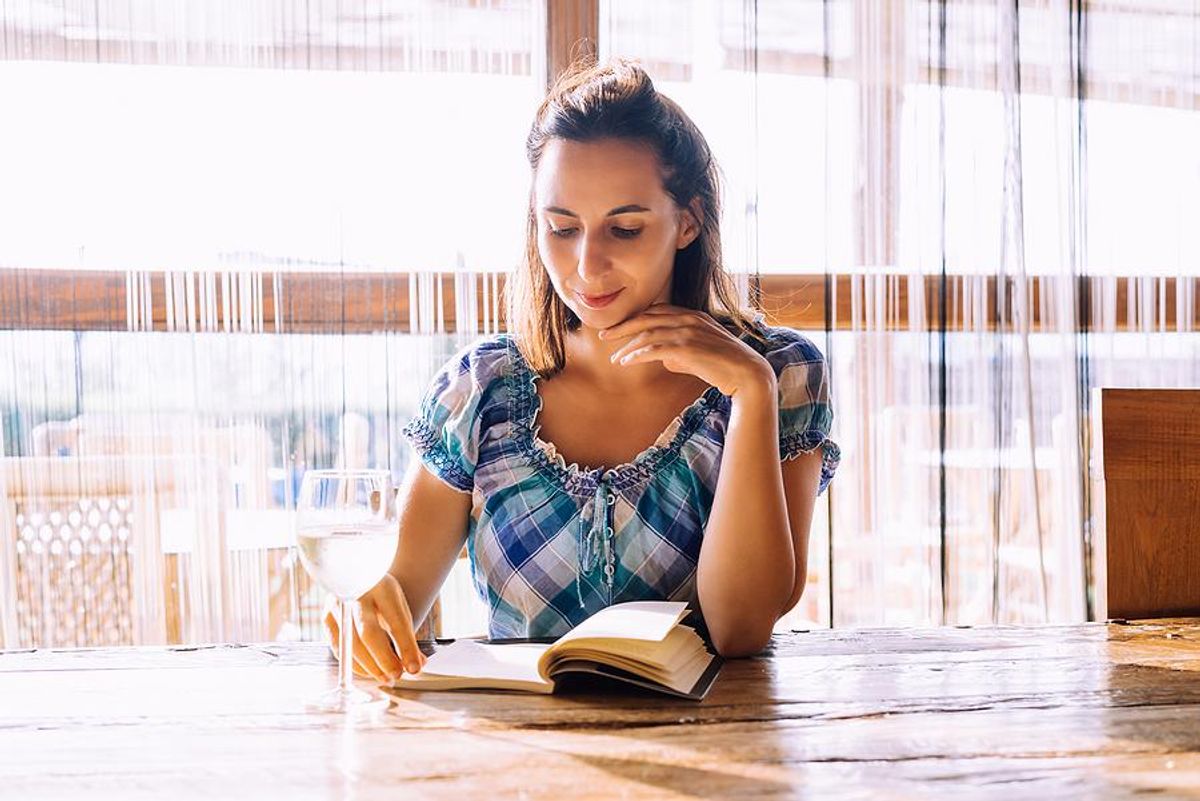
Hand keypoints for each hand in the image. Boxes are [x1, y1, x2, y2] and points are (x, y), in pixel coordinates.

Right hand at [323, 573, 426, 681]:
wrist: (358, 576)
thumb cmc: (382, 595)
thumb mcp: (398, 606)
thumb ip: (406, 635)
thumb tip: (416, 665)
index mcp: (383, 586)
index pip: (396, 621)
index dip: (406, 647)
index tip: (415, 667)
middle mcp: (357, 593)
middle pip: (368, 633)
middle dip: (384, 659)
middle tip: (397, 675)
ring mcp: (338, 605)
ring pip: (351, 644)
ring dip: (369, 666)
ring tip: (386, 677)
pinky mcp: (326, 617)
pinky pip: (338, 647)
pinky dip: (354, 663)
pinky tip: (368, 670)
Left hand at [599, 304, 775, 398]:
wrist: (747, 374)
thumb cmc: (724, 366)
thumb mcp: (699, 353)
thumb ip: (680, 353)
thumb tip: (663, 359)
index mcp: (693, 315)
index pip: (657, 311)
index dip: (636, 318)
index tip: (620, 328)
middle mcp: (689, 318)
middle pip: (646, 318)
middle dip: (623, 326)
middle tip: (605, 336)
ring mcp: (688, 331)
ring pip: (647, 334)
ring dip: (627, 346)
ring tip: (615, 359)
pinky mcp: (686, 348)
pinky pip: (654, 349)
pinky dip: (637, 355)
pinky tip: (626, 362)